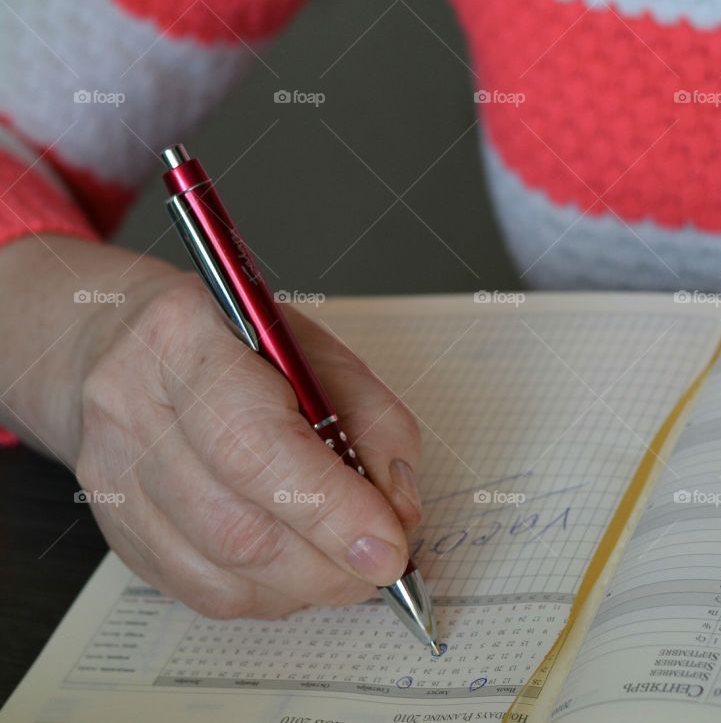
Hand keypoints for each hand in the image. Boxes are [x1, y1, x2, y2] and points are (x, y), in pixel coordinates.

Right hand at [0, 235, 423, 620]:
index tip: (389, 544)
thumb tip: (398, 508)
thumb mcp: (315, 348)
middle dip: (328, 560)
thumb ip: (370, 418)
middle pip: (236, 524)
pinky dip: (267, 592)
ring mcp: (112, 477)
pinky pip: (199, 591)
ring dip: (305, 584)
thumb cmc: (231, 341)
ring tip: (349, 563)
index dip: (328, 505)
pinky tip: (296, 565)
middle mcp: (130, 409)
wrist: (125, 344)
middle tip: (385, 562)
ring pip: (218, 572)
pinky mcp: (116, 530)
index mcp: (183, 338)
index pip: (254, 443)